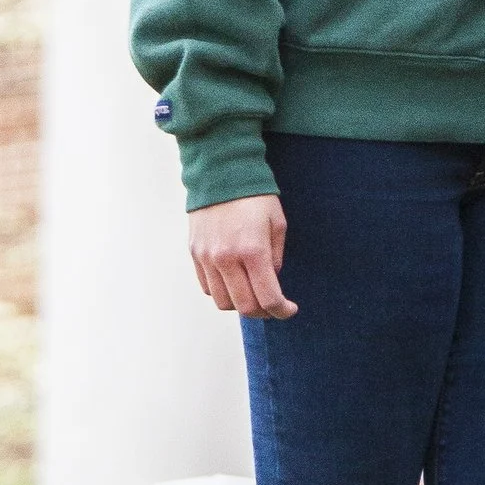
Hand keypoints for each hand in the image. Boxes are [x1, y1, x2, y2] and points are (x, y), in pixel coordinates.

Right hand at [191, 195, 295, 317]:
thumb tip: (271, 280)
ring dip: (241, 304)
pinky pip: (208, 287)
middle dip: (263, 312)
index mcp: (252, 250)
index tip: (289, 309)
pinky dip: (223, 292)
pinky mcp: (195, 254)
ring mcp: (207, 258)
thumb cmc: (255, 196)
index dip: (281, 310)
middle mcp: (226, 258)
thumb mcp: (277, 223)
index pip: (267, 297)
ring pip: (223, 302)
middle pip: (245, 306)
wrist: (220, 173)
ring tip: (253, 293)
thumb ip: (275, 257)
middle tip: (273, 305)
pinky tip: (235, 282)